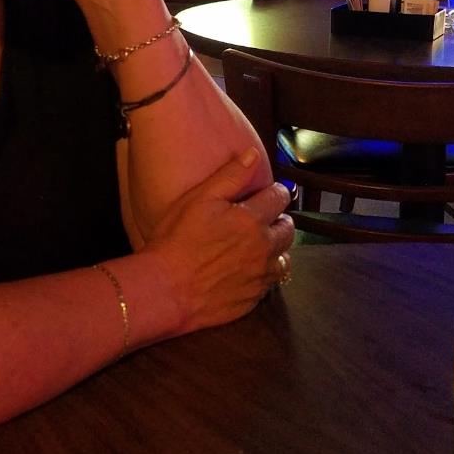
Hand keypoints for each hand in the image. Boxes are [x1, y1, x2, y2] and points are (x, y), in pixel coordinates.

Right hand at [144, 151, 295, 333]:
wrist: (165, 290)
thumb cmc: (176, 241)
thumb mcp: (198, 199)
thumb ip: (230, 176)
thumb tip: (254, 155)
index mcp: (251, 220)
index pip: (279, 197)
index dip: (275, 192)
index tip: (267, 194)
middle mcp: (263, 248)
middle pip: (288, 230)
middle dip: (279, 221)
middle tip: (263, 220)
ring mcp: (260, 276)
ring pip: (284, 259)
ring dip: (275, 250)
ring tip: (258, 248)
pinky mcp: (253, 298)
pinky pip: (269, 284)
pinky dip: (263, 274)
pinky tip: (246, 271)